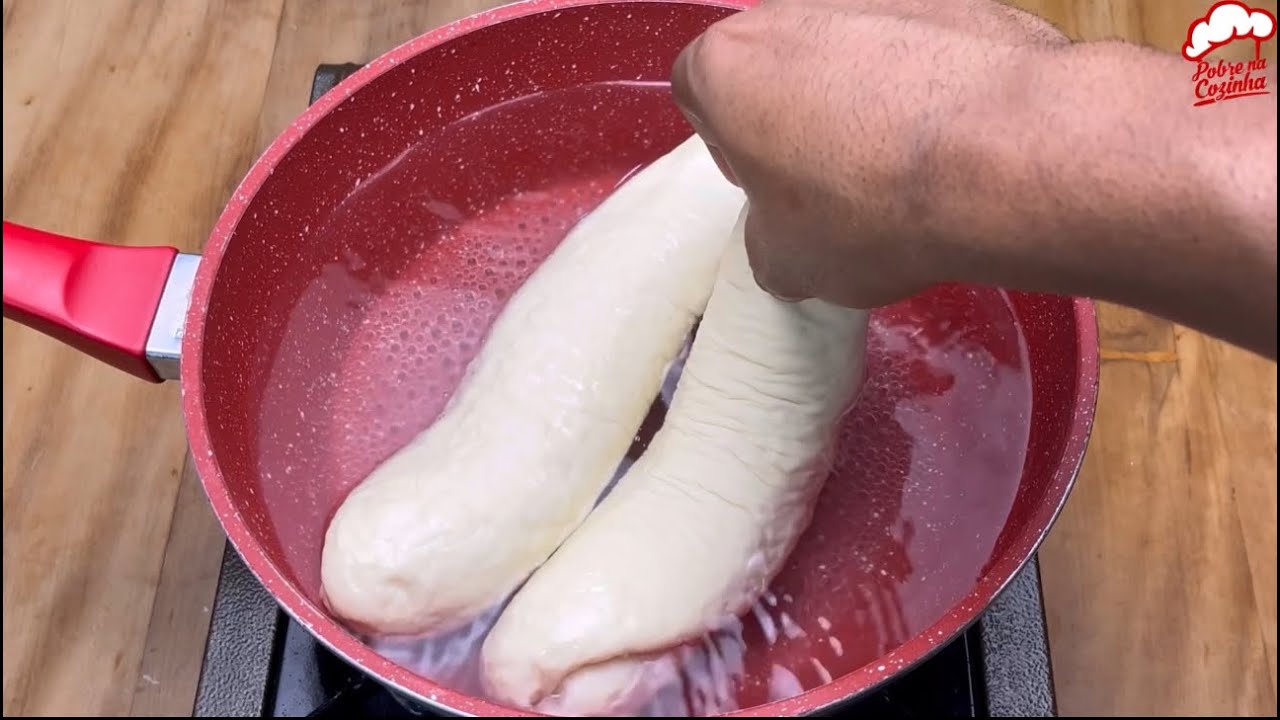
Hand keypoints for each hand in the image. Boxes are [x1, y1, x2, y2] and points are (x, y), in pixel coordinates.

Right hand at [671, 0, 1068, 307]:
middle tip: (838, 187)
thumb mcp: (786, 263)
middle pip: (779, 69)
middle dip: (801, 123)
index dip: (734, 149)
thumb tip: (790, 238)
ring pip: (851, 57)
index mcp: (727, 64)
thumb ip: (768, 238)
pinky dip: (932, 92)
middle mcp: (792, 11)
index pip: (699, 95)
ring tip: (909, 174)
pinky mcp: (952, 2)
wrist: (1003, 156)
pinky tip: (959, 147)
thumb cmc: (869, 208)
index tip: (773, 189)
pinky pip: (922, 52)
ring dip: (867, 106)